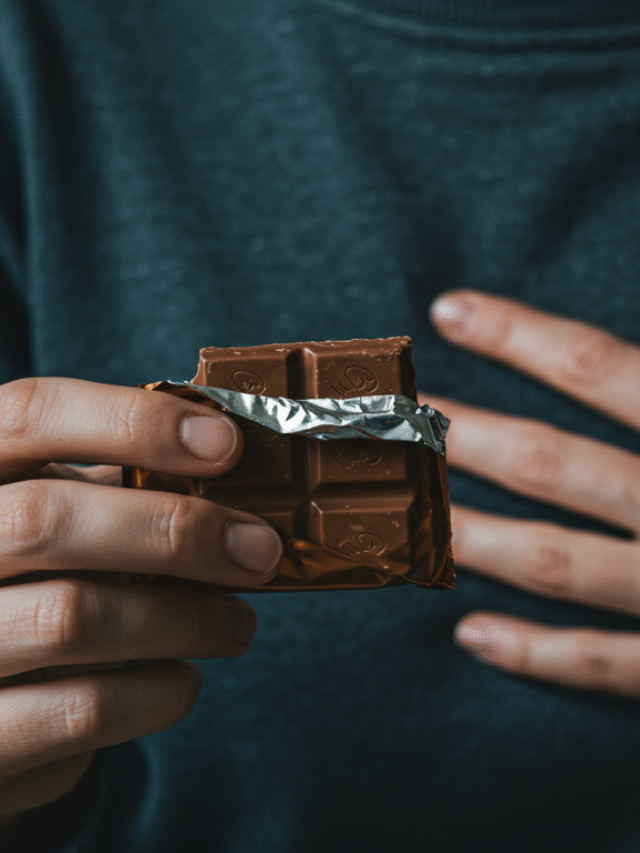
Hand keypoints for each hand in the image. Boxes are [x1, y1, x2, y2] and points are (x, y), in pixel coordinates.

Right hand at [0, 377, 281, 824]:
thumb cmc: (27, 590)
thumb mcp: (50, 518)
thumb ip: (110, 490)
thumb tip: (225, 470)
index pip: (30, 416)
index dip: (132, 420)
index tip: (226, 444)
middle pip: (45, 519)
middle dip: (176, 531)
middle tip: (260, 550)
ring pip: (71, 618)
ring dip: (185, 619)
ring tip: (237, 623)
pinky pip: (77, 710)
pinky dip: (155, 694)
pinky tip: (183, 680)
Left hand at [420, 290, 639, 697]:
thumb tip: (616, 357)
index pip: (599, 369)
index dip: (519, 337)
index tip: (449, 310)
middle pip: (555, 466)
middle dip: (464, 438)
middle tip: (390, 415)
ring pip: (561, 563)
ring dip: (474, 538)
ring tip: (404, 515)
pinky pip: (607, 667)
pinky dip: (538, 655)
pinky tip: (470, 637)